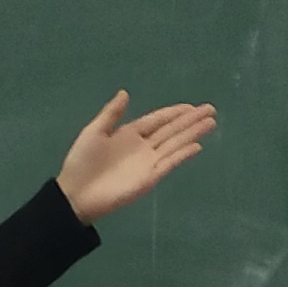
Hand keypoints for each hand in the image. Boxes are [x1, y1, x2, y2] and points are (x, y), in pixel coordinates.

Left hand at [55, 92, 215, 223]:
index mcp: (130, 134)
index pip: (158, 120)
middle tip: (211, 109)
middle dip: (191, 120)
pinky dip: (182, 154)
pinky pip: (169, 163)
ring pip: (175, 144)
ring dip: (192, 133)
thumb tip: (125, 93)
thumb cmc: (82, 162)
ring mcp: (148, 163)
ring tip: (211, 123)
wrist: (76, 193)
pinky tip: (196, 146)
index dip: (174, 112)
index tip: (192, 106)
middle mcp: (143, 147)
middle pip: (172, 130)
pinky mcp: (149, 178)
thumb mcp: (94, 131)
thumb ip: (111, 113)